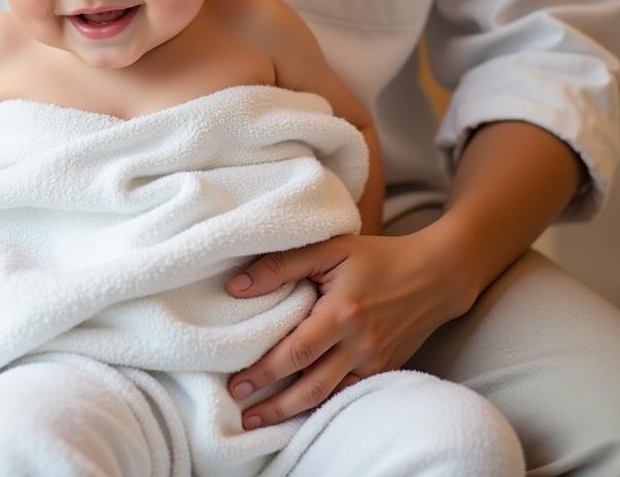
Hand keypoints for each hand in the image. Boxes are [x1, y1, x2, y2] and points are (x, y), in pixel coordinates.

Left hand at [225, 225, 475, 428]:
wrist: (433, 276)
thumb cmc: (376, 257)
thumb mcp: (329, 248)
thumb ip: (281, 266)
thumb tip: (236, 288)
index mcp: (343, 312)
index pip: (297, 350)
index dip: (265, 371)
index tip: (236, 382)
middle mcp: (360, 344)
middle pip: (311, 384)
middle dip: (273, 403)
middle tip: (241, 410)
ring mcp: (375, 362)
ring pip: (329, 397)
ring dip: (293, 413)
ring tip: (260, 420)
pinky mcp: (384, 370)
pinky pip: (349, 395)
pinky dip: (323, 407)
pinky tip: (299, 413)